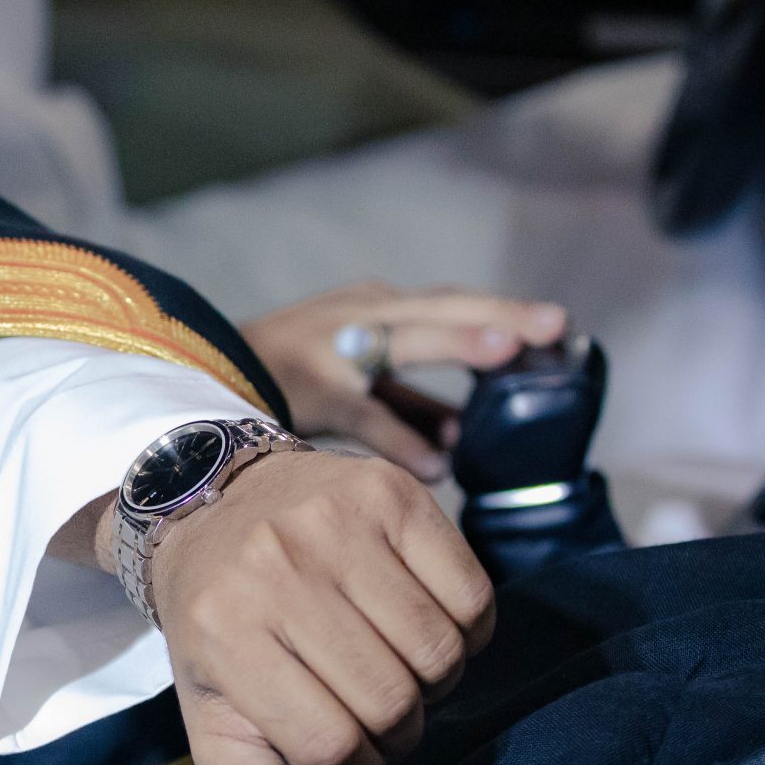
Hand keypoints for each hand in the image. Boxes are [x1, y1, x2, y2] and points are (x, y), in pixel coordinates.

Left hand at [143, 449, 494, 764]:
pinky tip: (424, 629)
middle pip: (391, 701)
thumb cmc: (217, 627)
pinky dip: (466, 633)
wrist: (208, 505)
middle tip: (375, 720)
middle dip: (396, 734)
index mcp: (226, 633)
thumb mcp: (213, 722)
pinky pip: (473, 595)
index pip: (330, 744)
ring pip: (439, 653)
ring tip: (396, 673)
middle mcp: (278, 569)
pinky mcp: (390, 492)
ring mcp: (337, 523)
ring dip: (433, 687)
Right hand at [242, 283, 567, 479]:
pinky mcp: (309, 388)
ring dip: (457, 341)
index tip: (561, 326)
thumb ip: (411, 408)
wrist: (202, 389)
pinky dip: (403, 435)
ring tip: (508, 350)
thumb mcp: (358, 385)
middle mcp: (359, 316)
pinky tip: (439, 461)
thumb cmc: (287, 386)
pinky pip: (365, 411)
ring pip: (404, 339)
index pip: (453, 303)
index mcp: (377, 308)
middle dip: (497, 313)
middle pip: (441, 307)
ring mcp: (332, 347)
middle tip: (554, 325)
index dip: (505, 312)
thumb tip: (463, 442)